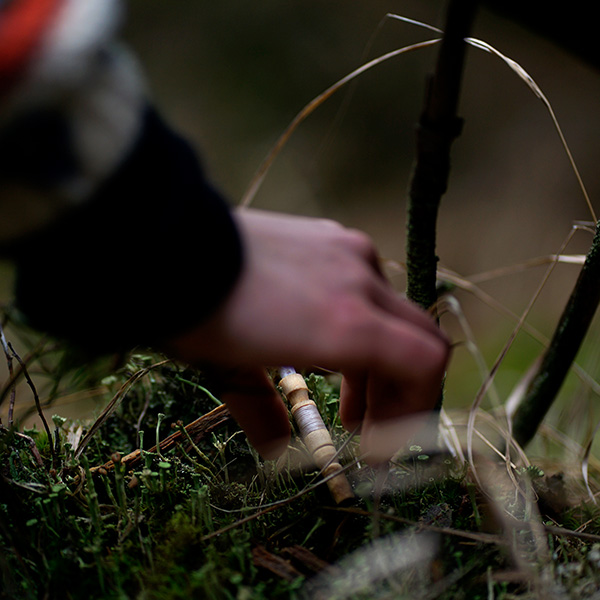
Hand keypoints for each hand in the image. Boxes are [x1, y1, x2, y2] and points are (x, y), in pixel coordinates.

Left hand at [166, 208, 449, 462]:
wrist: (164, 242)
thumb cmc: (197, 316)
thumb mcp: (230, 374)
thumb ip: (267, 415)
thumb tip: (278, 450)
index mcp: (347, 324)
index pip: (426, 364)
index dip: (415, 410)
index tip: (380, 442)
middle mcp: (361, 280)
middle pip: (420, 338)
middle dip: (399, 389)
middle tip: (362, 426)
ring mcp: (347, 250)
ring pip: (392, 311)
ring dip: (378, 355)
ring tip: (340, 383)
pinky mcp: (328, 233)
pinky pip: (365, 283)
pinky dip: (360, 318)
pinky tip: (321, 330)